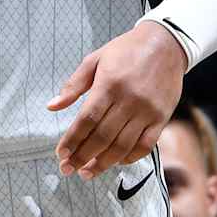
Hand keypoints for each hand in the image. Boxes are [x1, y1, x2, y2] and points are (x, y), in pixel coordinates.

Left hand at [48, 20, 184, 176]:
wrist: (165, 44)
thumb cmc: (125, 50)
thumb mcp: (95, 59)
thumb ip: (73, 85)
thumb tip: (51, 107)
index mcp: (109, 84)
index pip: (86, 120)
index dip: (72, 140)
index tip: (60, 154)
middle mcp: (129, 100)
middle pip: (102, 137)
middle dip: (82, 156)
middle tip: (68, 169)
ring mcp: (147, 111)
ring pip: (123, 145)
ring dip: (103, 163)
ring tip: (87, 172)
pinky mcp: (161, 117)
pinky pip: (146, 145)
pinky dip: (130, 158)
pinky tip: (115, 162)